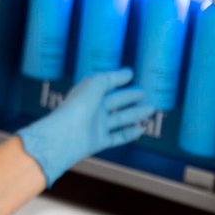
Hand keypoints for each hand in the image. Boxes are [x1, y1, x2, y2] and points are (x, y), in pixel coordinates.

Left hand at [17, 69, 154, 185]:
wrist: (63, 137)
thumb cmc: (76, 108)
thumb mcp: (94, 84)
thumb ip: (111, 78)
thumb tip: (128, 73)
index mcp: (88, 93)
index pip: (105, 84)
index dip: (118, 78)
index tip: (131, 75)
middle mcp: (92, 109)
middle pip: (115, 101)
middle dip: (130, 96)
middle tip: (145, 92)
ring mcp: (96, 126)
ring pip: (120, 119)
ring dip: (135, 114)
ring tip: (151, 109)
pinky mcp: (99, 141)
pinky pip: (118, 136)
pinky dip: (130, 134)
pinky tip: (142, 129)